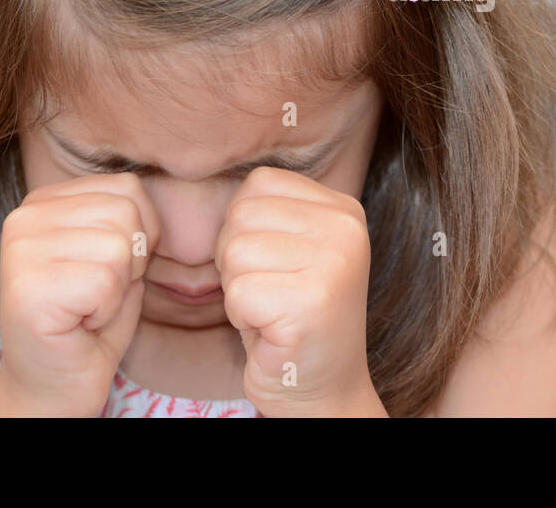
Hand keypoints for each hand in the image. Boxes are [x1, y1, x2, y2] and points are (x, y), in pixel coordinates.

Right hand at [0, 173, 160, 416]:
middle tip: (97, 295)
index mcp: (45, 200)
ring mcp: (20, 250)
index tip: (108, 271)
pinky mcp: (27, 288)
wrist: (55, 386)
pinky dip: (106, 310)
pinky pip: (106, 282)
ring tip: (87, 308)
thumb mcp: (118, 254)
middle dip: (132, 263)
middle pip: (127, 213)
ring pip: (120, 247)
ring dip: (118, 288)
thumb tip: (166, 183)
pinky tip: (78, 325)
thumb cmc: (91, 321)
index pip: (129, 188)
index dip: (142, 237)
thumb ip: (131, 217)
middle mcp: (24, 216)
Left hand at [215, 167, 381, 416]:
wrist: (324, 391)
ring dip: (238, 291)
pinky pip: (237, 293)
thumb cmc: (291, 319)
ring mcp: (335, 262)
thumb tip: (208, 165)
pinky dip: (241, 318)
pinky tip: (272, 332)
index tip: (273, 267)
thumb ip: (268, 212)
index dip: (244, 229)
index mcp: (343, 208)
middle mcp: (346, 227)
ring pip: (234, 252)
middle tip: (271, 295)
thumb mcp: (290, 249)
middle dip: (236, 262)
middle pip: (241, 216)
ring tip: (271, 311)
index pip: (257, 185)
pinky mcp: (312, 302)